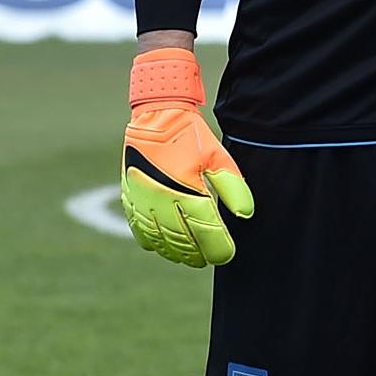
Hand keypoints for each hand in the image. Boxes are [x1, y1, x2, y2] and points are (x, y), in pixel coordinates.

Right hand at [122, 46, 252, 266]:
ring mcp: (144, 203)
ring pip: (160, 241)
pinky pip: (140, 231)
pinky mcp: (130, 199)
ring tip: (190, 257)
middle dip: (199, 254)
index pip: (207, 233)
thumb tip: (246, 214)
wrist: (156, 117)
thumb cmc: (192, 138)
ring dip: (176, 253)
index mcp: (189, 193)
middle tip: (209, 258)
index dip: (219, 249)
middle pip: (183, 243)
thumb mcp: (219, 159)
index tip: (227, 255)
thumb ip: (233, 189)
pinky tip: (164, 246)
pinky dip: (153, 243)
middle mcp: (164, 203)